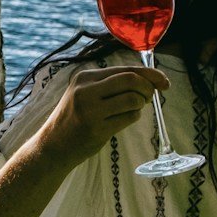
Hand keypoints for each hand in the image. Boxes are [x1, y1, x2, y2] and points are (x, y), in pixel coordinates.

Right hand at [37, 65, 167, 164]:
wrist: (52, 146)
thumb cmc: (75, 119)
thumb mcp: (85, 94)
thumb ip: (111, 84)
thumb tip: (151, 80)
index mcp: (85, 77)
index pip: (125, 69)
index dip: (150, 74)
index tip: (164, 82)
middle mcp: (86, 90)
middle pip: (131, 80)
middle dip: (148, 88)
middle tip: (150, 97)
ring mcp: (90, 110)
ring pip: (133, 99)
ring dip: (141, 104)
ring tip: (135, 109)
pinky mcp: (96, 128)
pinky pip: (129, 117)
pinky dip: (134, 117)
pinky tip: (124, 119)